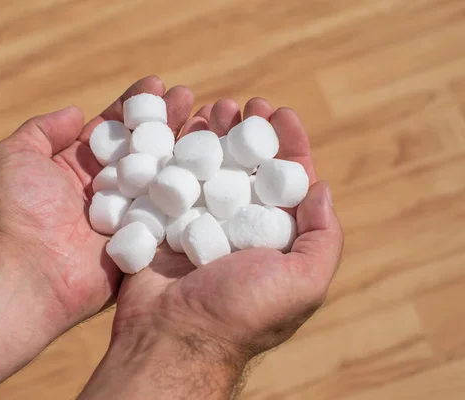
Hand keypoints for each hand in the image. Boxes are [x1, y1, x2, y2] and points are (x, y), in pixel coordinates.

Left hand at [0, 76, 195, 332]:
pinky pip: (172, 214)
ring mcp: (129, 216)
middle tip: (189, 97)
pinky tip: (214, 166)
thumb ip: (41, 131)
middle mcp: (108, 190)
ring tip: (208, 121)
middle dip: (166, 121)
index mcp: (80, 169)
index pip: (114, 129)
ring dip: (185, 149)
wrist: (30, 273)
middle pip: (144, 148)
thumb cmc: (18, 213)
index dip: (134, 105)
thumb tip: (74, 112)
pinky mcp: (146, 242)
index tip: (157, 84)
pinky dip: (192, 192)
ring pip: (163, 177)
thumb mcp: (14, 157)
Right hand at [96, 100, 342, 396]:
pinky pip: (173, 179)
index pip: (288, 181)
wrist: (172, 336)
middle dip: (248, 132)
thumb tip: (322, 189)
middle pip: (247, 167)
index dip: (289, 144)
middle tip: (243, 105)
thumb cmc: (242, 311)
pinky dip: (177, 152)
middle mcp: (238, 227)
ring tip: (214, 108)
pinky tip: (181, 128)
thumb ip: (322, 238)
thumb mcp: (302, 282)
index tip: (282, 113)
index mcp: (273, 238)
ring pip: (211, 167)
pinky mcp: (165, 221)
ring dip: (214, 134)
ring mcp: (200, 222)